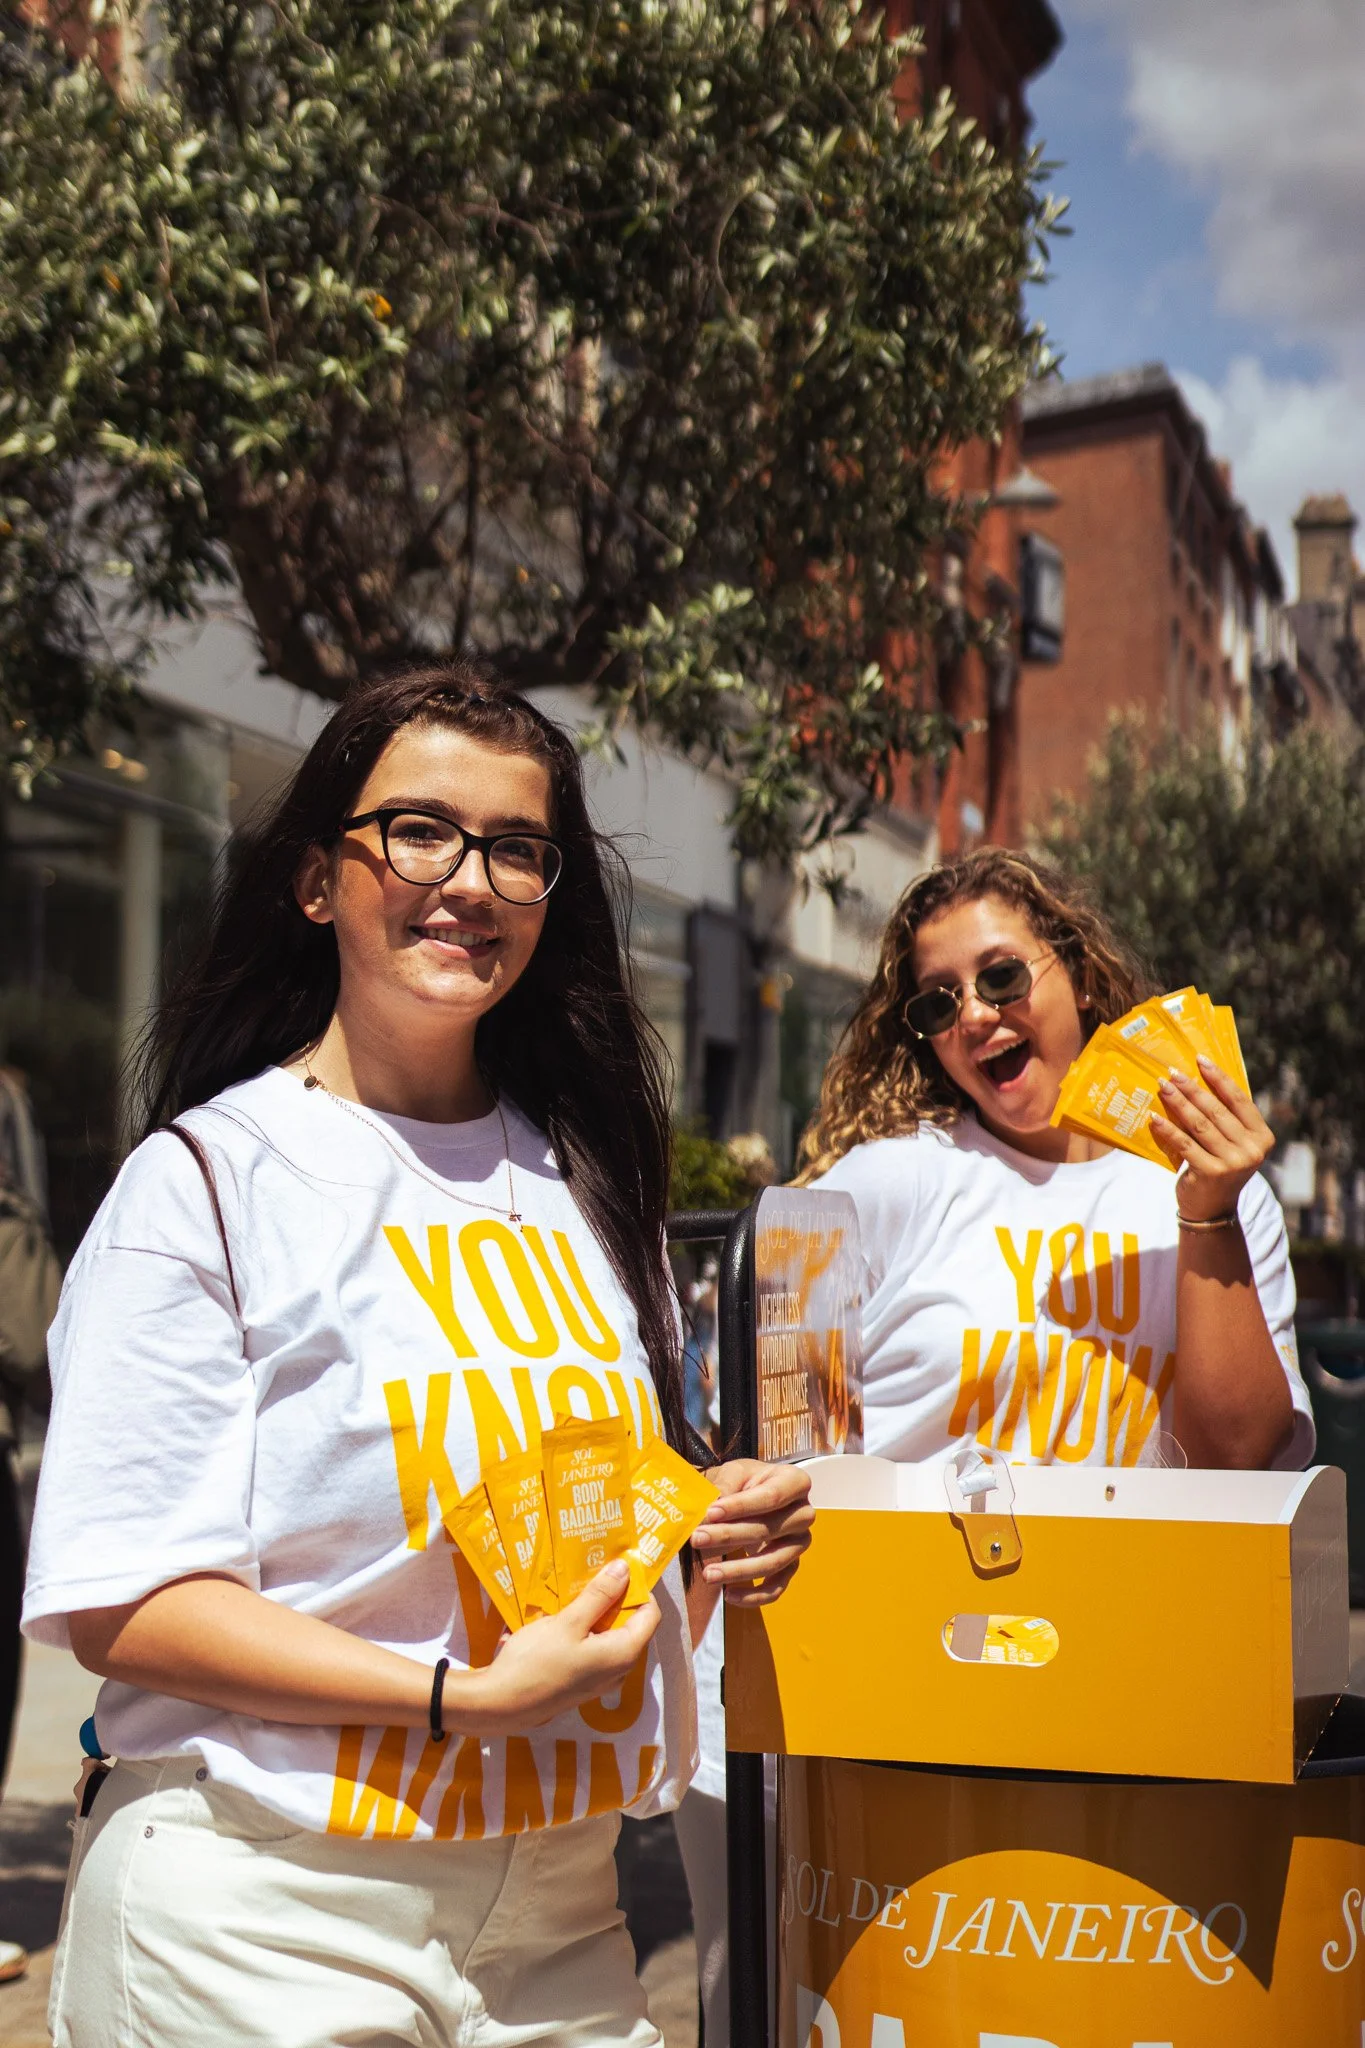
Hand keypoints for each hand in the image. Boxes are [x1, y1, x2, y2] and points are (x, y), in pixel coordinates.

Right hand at [451, 1561, 659, 1736]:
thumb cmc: (536, 1661)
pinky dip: (583, 1632)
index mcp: (623, 1654)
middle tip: (591, 1576)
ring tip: (571, 1595)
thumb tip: (625, 1569)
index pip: (650, 1614)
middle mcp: (618, 1671)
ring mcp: (600, 1681)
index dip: (638, 1589)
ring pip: (608, 1637)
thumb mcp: (568, 1622)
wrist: (501, 1705)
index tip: (617, 1569)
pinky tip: (559, 1620)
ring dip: (594, 1614)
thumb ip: (599, 1595)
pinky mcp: (582, 1685)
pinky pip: (592, 1650)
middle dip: (613, 1599)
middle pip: (629, 1625)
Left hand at [689, 1458, 813, 1606]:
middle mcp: (803, 1514)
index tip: (710, 1512)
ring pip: (772, 1562)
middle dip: (729, 1536)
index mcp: (794, 1482)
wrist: (752, 1497)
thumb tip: (710, 1511)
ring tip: (708, 1574)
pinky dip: (753, 1596)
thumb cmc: (745, 1482)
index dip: (740, 1506)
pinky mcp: (790, 1567)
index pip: (770, 1497)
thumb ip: (725, 1486)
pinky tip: (728, 1594)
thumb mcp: (734, 1473)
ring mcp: (799, 1543)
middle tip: (697, 1539)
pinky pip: (776, 1587)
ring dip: (737, 1570)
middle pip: (768, 1530)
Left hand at [1149, 1055, 1272, 1222]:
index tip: (1200, 1059)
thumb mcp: (1232, 1143)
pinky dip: (1168, 1129)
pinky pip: (1184, 1143)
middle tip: (1172, 1072)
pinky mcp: (1211, 1173)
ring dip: (1178, 1103)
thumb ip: (1227, 1119)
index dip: (1219, 1078)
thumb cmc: (1220, 1167)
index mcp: (1263, 1137)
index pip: (1239, 1100)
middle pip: (1216, 1110)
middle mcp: (1252, 1150)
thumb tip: (1200, 1079)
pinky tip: (1154, 1116)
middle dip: (1192, 1088)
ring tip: (1162, 1087)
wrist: (1212, 1210)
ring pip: (1199, 1124)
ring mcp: (1233, 1163)